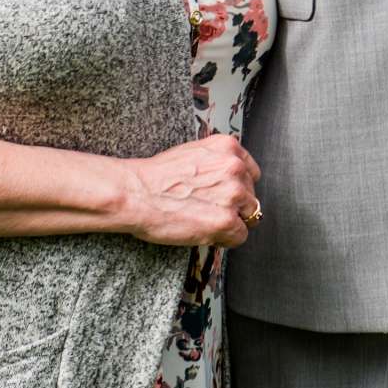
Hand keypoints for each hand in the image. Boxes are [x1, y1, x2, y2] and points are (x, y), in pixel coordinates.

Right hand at [120, 134, 262, 247]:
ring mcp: (233, 194)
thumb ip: (216, 162)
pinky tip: (207, 234)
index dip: (238, 187)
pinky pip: (240, 236)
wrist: (136, 193)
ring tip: (206, 222)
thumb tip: (227, 179)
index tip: (227, 196)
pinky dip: (226, 239)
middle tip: (210, 212)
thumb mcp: (192, 153)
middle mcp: (235, 168)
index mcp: (227, 147)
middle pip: (250, 194)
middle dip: (235, 206)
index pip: (250, 172)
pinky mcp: (226, 220)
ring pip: (249, 216)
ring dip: (232, 222)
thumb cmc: (155, 177)